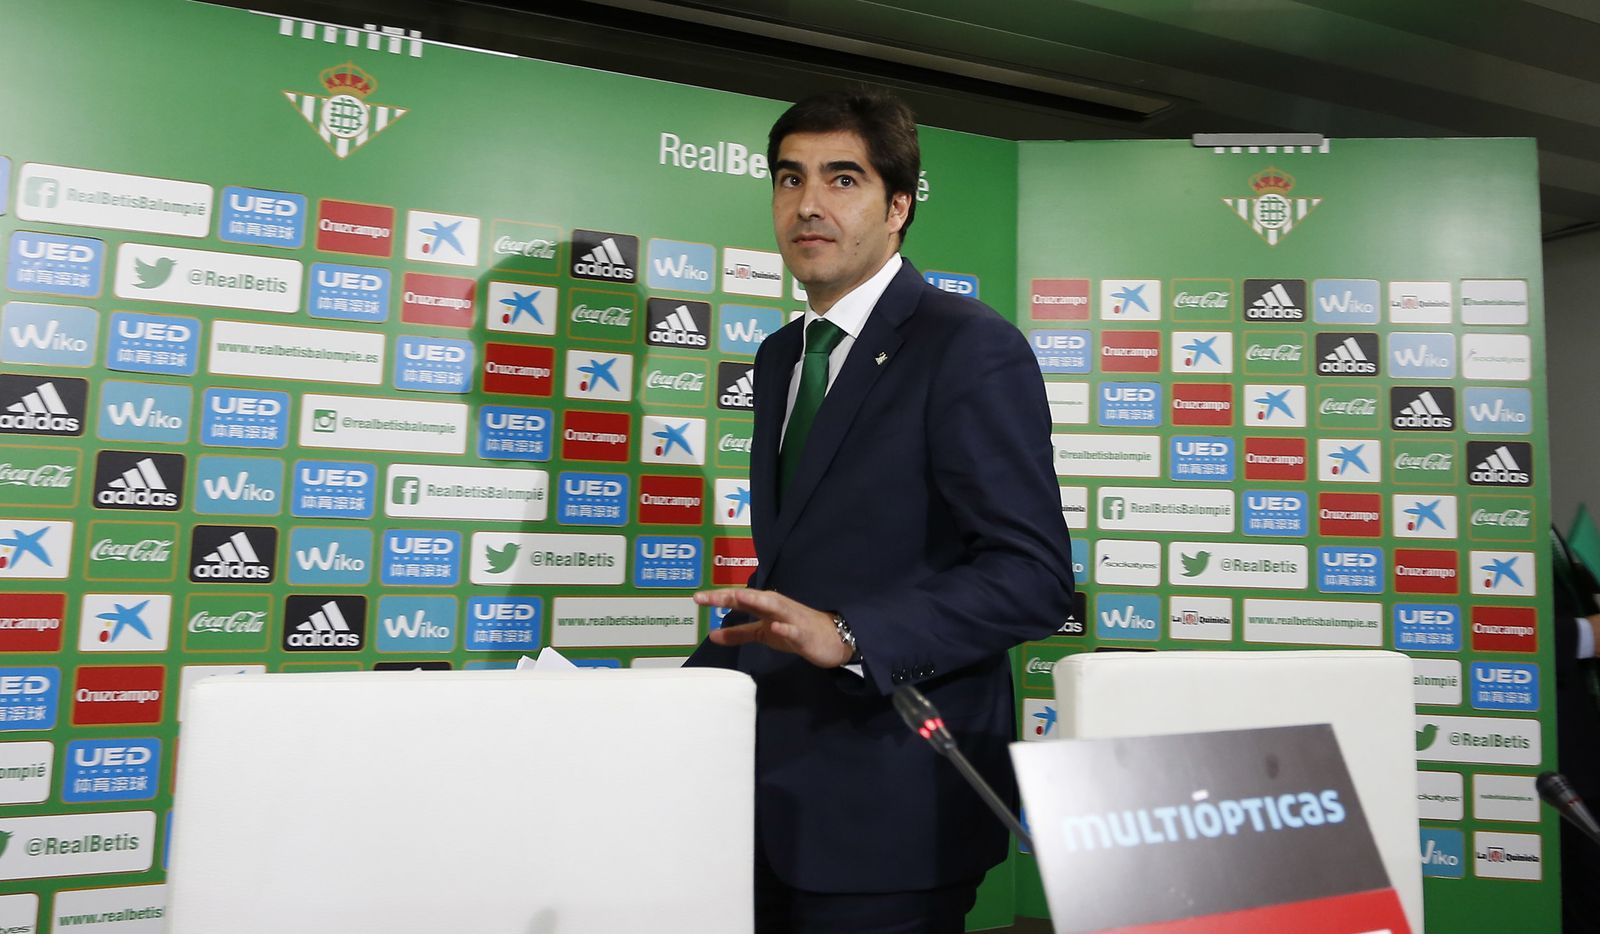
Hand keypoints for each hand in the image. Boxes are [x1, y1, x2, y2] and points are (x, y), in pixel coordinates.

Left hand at [695, 588, 853, 668]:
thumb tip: (711, 634)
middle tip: (708, 596)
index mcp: (765, 605)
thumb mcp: (762, 633)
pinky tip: (776, 628)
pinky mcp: (804, 634)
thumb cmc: (794, 631)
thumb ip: (738, 633)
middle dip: (731, 596)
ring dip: (757, 601)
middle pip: (751, 599)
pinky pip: (794, 631)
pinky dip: (785, 628)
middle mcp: (776, 607)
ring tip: (740, 597)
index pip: (738, 600)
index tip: (696, 598)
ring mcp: (791, 619)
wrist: (832, 638)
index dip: (718, 598)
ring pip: (774, 608)